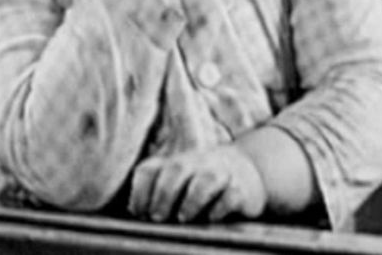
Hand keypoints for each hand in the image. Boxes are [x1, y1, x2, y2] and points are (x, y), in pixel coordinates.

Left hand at [128, 145, 266, 223]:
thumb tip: (136, 214)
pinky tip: (212, 218)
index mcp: (173, 164)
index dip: (139, 190)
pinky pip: (232, 194)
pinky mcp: (241, 188)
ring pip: (207, 178)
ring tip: (183, 217)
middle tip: (157, 217)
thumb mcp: (176, 183)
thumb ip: (155, 195)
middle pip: (177, 168)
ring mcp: (220, 173)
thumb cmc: (200, 184)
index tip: (138, 213)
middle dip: (164, 193)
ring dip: (192, 199)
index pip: (149, 169)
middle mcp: (195, 163)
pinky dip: (221, 207)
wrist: (245, 170)